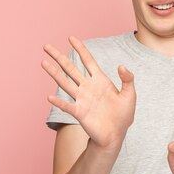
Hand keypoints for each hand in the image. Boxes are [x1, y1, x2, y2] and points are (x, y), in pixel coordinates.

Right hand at [42, 36, 135, 150]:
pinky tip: (50, 97)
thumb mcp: (130, 95)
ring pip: (65, 83)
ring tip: (43, 63)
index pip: (88, 61)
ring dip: (54, 73)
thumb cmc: (123, 115)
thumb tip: (121, 66)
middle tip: (47, 47)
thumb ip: (128, 79)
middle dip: (59, 57)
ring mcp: (82, 99)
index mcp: (100, 81)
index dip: (80, 49)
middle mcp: (88, 87)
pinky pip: (67, 106)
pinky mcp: (80, 113)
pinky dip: (59, 102)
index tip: (71, 37)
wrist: (116, 135)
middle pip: (71, 68)